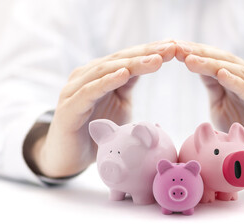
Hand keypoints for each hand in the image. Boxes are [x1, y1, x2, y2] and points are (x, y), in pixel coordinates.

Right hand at [28, 40, 175, 177]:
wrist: (69, 157)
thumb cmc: (96, 129)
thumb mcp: (120, 103)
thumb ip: (128, 84)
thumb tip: (149, 65)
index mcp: (99, 74)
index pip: (128, 58)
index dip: (150, 51)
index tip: (174, 46)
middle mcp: (86, 76)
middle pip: (119, 60)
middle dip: (146, 53)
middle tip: (171, 48)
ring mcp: (75, 90)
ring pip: (105, 71)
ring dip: (132, 64)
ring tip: (156, 59)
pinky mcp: (69, 108)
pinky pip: (89, 91)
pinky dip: (107, 81)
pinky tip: (124, 74)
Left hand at [175, 41, 243, 177]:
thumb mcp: (222, 105)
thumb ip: (213, 86)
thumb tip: (195, 64)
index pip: (219, 59)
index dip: (197, 52)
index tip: (174, 47)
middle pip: (227, 61)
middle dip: (201, 54)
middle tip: (177, 48)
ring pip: (238, 73)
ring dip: (213, 65)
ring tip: (191, 59)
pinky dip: (237, 83)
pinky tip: (221, 75)